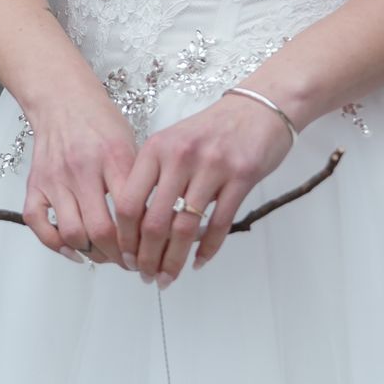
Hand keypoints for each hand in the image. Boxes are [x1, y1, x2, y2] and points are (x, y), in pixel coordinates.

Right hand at [21, 85, 141, 266]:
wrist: (62, 100)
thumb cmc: (101, 122)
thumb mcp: (132, 145)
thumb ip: (141, 182)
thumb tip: (159, 222)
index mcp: (114, 158)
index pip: (132, 212)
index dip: (143, 241)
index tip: (151, 252)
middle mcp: (83, 170)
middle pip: (101, 230)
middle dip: (120, 256)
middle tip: (130, 262)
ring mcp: (56, 179)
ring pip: (72, 233)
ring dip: (92, 254)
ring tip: (106, 256)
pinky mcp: (36, 185)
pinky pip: (39, 225)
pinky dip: (56, 244)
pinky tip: (74, 249)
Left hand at [117, 91, 293, 285]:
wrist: (259, 107)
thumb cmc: (215, 128)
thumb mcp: (175, 142)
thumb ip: (156, 177)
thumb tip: (138, 226)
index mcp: (157, 148)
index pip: (129, 201)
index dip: (124, 237)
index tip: (126, 256)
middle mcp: (180, 156)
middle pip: (154, 221)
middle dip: (147, 257)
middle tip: (146, 276)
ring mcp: (212, 166)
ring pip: (185, 227)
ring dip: (174, 260)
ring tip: (168, 277)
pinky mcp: (241, 176)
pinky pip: (219, 223)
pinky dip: (208, 249)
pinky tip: (199, 261)